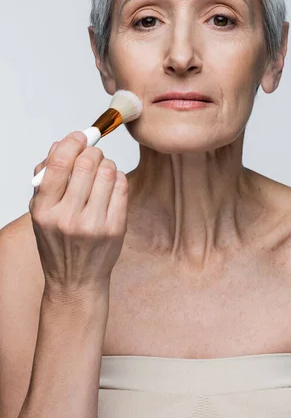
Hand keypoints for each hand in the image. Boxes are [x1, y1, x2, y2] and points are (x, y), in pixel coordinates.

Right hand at [29, 131, 128, 302]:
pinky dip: (117, 178)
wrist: (76, 280)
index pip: (59, 163)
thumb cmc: (58, 244)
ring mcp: (94, 224)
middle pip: (87, 163)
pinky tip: (111, 185)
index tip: (79, 136)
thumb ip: (46, 178)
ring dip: (106, 164)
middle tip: (92, 155)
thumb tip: (59, 145)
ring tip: (101, 171)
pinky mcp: (115, 228)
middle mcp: (68, 217)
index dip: (71, 142)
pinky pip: (122, 187)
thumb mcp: (41, 213)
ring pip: (108, 172)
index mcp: (44, 210)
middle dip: (92, 152)